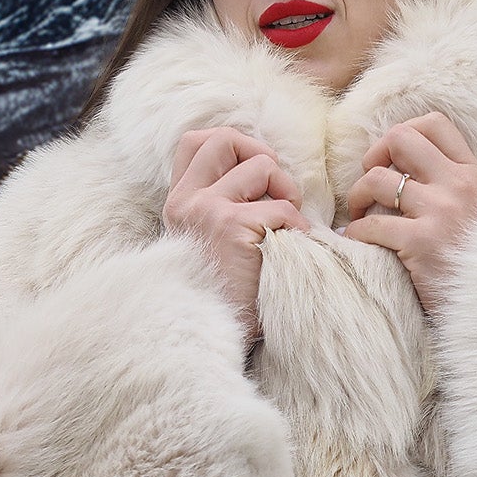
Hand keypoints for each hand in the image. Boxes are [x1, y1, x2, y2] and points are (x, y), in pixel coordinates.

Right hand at [161, 126, 310, 345]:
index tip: (253, 173)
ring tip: (287, 229)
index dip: (233, 145)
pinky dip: (298, 228)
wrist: (212, 338)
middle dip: (261, 157)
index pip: (196, 142)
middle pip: (225, 138)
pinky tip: (292, 254)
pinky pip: (283, 208)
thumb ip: (221, 206)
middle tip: (276, 194)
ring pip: (262, 166)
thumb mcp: (210, 244)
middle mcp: (187, 202)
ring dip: (286, 194)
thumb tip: (267, 172)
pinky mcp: (232, 228)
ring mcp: (208, 211)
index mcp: (178, 204)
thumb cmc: (224, 296)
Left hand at [340, 113, 476, 315]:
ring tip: (358, 213)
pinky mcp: (420, 244)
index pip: (434, 124)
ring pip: (376, 179)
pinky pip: (370, 225)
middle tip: (369, 182)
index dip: (404, 132)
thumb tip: (414, 170)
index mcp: (473, 174)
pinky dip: (355, 232)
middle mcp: (457, 186)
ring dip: (357, 195)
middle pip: (400, 139)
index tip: (393, 158)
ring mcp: (439, 213)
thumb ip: (457, 188)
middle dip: (374, 155)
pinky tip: (356, 241)